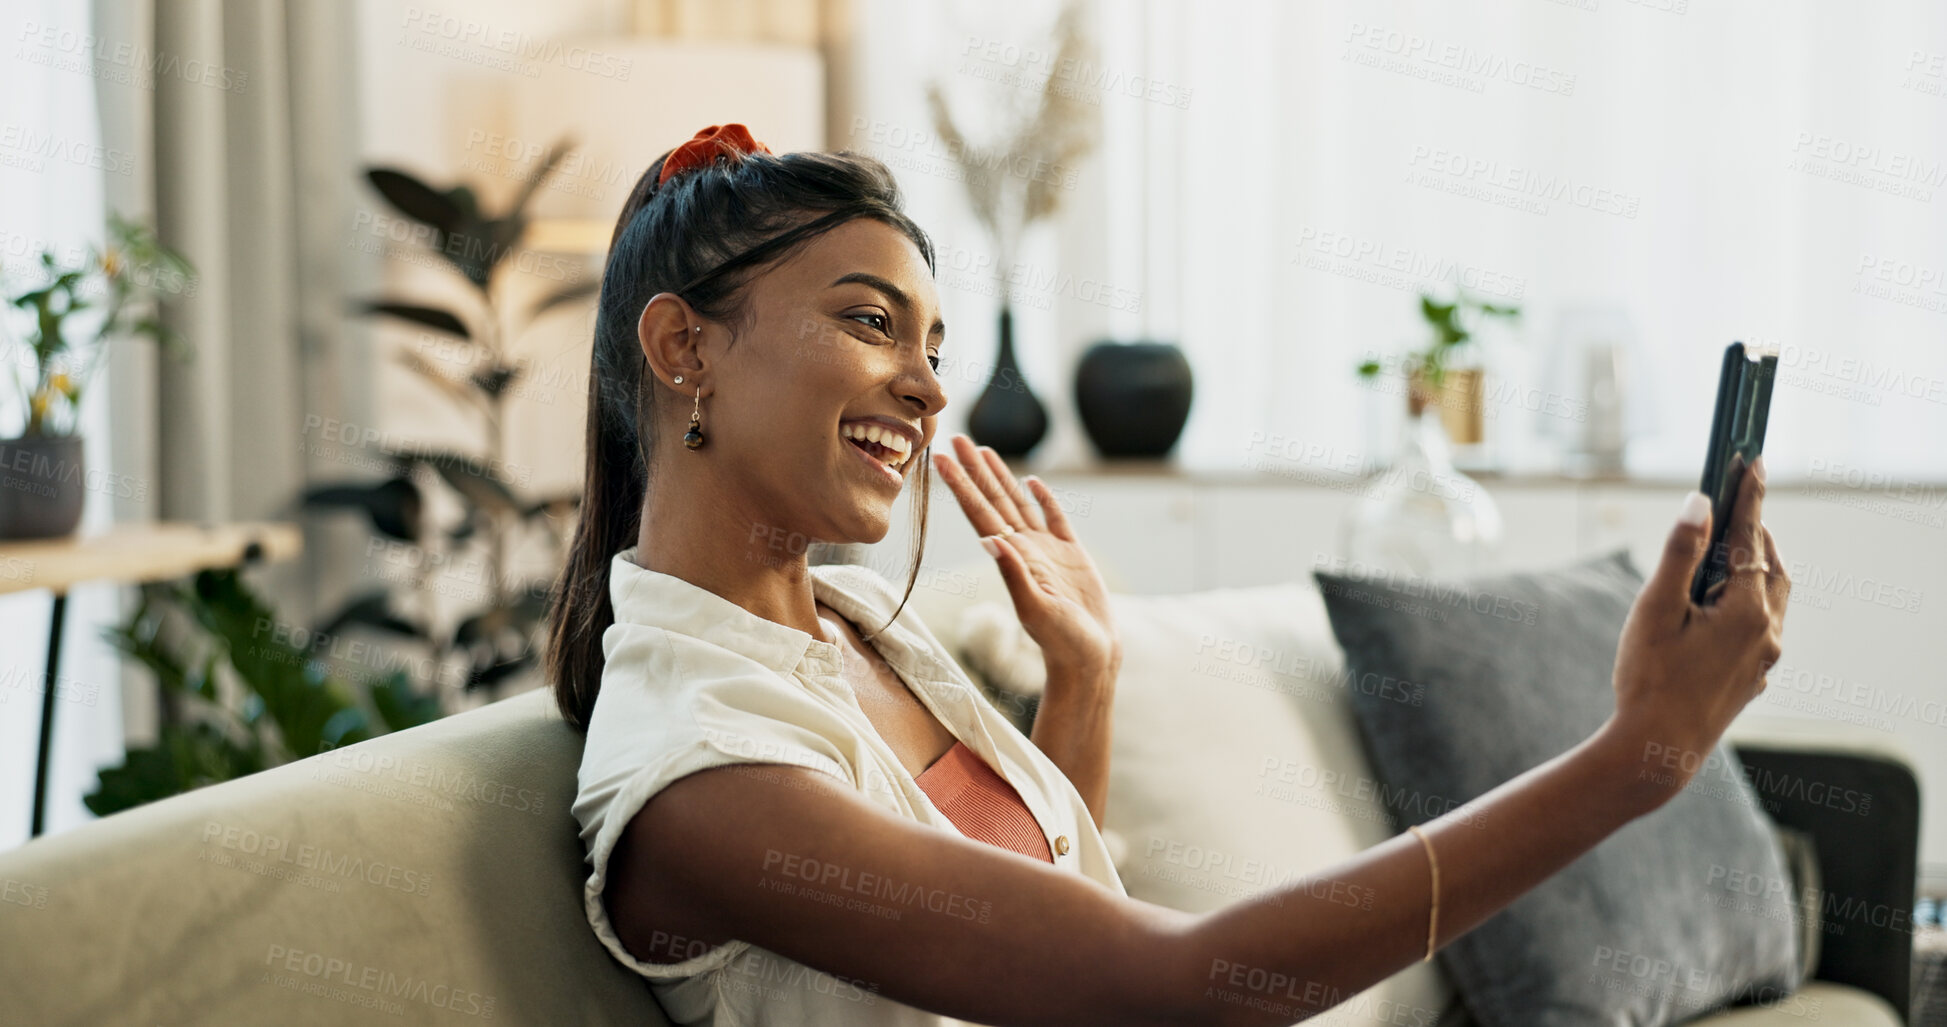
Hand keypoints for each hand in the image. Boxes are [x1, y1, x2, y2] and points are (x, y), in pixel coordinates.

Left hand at [930, 435, 1119, 677]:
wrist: (1091, 657)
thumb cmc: (1062, 640)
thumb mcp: (1036, 609)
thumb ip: (1014, 574)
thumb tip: (989, 540)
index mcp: (1012, 557)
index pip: (979, 513)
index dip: (961, 485)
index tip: (940, 459)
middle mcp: (1024, 548)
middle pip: (993, 500)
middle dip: (973, 469)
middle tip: (954, 438)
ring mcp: (1047, 551)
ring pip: (1019, 503)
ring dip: (1000, 477)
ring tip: (984, 450)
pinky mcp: (1072, 556)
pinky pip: (1055, 519)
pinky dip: (1044, 499)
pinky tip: (1032, 482)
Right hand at [1599, 457, 1789, 810]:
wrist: (1659, 750)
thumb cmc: (1651, 678)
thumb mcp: (1656, 608)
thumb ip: (1680, 552)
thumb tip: (1700, 503)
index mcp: (1748, 609)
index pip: (1750, 536)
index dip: (1748, 495)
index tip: (1751, 461)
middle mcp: (1767, 631)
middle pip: (1772, 565)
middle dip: (1755, 532)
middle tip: (1734, 506)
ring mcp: (1764, 658)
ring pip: (1773, 597)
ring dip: (1755, 568)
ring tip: (1726, 554)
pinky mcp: (1753, 677)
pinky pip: (1761, 626)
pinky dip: (1748, 602)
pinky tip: (1719, 608)